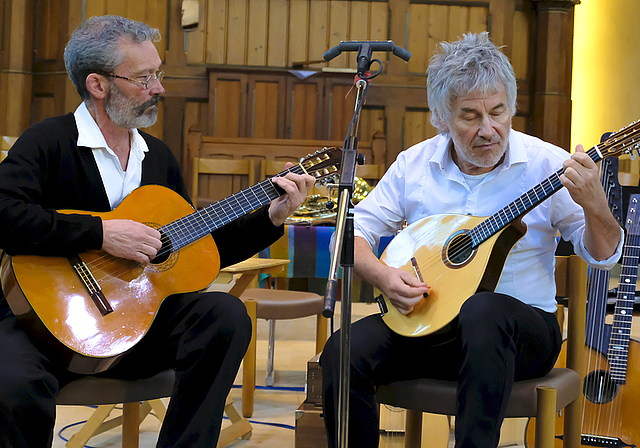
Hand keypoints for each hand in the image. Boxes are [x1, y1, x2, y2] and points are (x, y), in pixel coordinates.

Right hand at [102, 219, 162, 263]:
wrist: (103, 233)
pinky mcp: (131, 254)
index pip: (158, 235)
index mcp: (141, 228)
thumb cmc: (113, 227)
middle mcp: (141, 236)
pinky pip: (144, 259)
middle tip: (152, 249)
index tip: (153, 242)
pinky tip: (143, 261)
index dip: (156, 239)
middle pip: (158, 244)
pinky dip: (145, 262)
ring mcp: (137, 246)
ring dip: (152, 255)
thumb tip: (146, 232)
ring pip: (153, 252)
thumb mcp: (130, 223)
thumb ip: (140, 228)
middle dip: (156, 248)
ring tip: (148, 256)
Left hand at [268, 162, 315, 225]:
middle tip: (282, 176)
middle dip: (292, 174)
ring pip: (297, 182)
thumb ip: (287, 175)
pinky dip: (284, 184)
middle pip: (305, 178)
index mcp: (303, 190)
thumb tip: (289, 163)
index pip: (311, 179)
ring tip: (276, 179)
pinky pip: (292, 189)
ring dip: (284, 178)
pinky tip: (277, 182)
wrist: (275, 214)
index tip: (291, 171)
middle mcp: (303, 193)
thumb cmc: (280, 201)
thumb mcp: (284, 186)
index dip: (303, 172)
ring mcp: (300, 198)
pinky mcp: (294, 202)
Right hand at [381, 266, 429, 314]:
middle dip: (418, 297)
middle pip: (409, 302)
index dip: (420, 291)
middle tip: (421, 291)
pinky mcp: (394, 304)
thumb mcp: (403, 273)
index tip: (425, 288)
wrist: (380, 277)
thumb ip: (414, 280)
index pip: (409, 292)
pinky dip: (409, 308)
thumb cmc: (391, 275)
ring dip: (415, 302)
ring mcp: (393, 301)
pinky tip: (411, 302)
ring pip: (407, 308)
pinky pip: (403, 311)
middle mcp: (394, 295)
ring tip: (416, 295)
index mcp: (395, 286)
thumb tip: (424, 285)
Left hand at [560, 144, 620, 260]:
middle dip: (566, 164)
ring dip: (564, 172)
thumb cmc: (592, 186)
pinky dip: (562, 180)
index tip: (573, 157)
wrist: (595, 202)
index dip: (575, 155)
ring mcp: (581, 183)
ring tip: (568, 175)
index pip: (583, 156)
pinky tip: (566, 181)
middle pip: (571, 162)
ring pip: (567, 171)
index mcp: (593, 169)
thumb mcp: (591, 171)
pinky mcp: (574, 189)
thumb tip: (579, 145)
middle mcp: (588, 175)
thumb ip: (584, 158)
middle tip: (568, 168)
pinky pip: (563, 180)